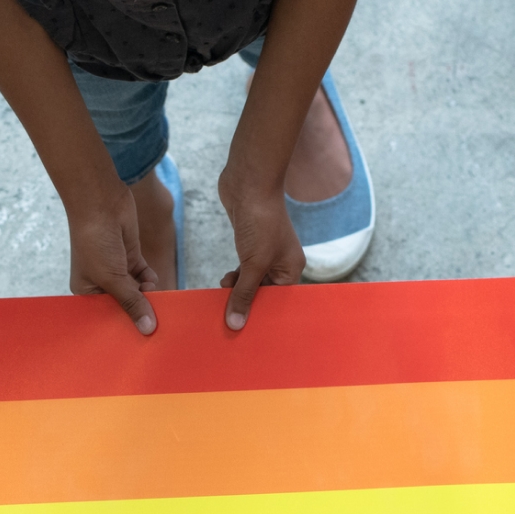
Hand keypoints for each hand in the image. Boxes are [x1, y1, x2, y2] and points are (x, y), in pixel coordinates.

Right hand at [66, 184, 159, 334]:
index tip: (139, 341)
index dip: (121, 327)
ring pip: (138, 293)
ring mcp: (118, 271)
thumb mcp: (113, 278)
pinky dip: (150, 281)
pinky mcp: (132, 259)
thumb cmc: (95, 242)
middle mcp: (101, 284)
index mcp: (86, 293)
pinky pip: (145, 278)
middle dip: (138, 313)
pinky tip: (152, 282)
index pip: (106, 317)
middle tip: (155, 327)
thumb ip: (132, 303)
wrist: (101, 202)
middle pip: (124, 306)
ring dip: (147, 297)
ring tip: (158, 304)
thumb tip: (148, 329)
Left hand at [216, 169, 303, 330]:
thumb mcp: (253, 264)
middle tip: (230, 319)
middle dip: (247, 304)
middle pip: (265, 294)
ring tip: (223, 298)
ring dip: (237, 291)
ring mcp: (265, 254)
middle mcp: (281, 263)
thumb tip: (235, 324)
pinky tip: (223, 283)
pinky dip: (234, 278)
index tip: (246, 329)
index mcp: (292, 269)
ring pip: (252, 283)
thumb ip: (244, 294)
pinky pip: (243, 271)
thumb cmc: (259, 222)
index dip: (263, 315)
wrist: (248, 183)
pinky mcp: (249, 246)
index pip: (279, 302)